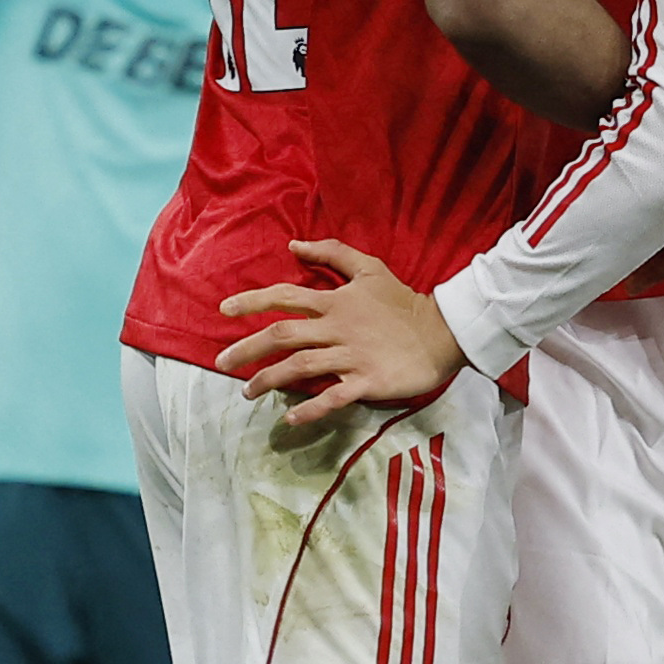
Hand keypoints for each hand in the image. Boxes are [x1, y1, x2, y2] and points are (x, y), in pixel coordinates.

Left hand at [214, 239, 463, 412]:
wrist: (442, 333)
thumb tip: (293, 245)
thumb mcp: (369, 268)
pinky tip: (289, 418)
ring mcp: (351, 357)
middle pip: (282, 335)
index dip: (252, 301)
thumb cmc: (403, 301)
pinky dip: (310, 409)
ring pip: (300, 367)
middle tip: (221, 362)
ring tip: (247, 393)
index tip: (224, 311)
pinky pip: (333, 397)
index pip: (285, 297)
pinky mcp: (367, 382)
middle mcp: (337, 328)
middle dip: (248, 348)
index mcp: (335, 302)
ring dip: (269, 380)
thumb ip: (332, 253)